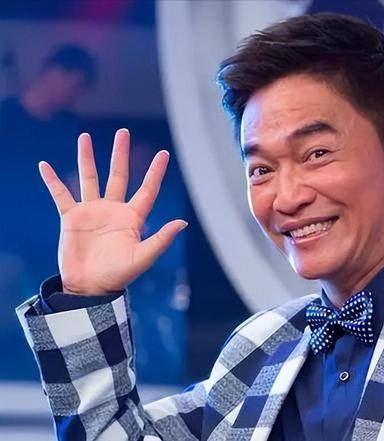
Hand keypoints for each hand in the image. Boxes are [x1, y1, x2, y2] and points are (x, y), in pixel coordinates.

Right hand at [38, 129, 187, 294]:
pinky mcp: (71, 218)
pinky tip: (45, 166)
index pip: (147, 189)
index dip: (155, 172)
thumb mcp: (143, 257)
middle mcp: (113, 210)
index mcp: (133, 217)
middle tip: (123, 132)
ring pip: (89, 178)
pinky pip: (60, 195)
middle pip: (118, 175)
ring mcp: (92, 212)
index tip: (164, 153)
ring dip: (86, 158)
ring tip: (84, 137)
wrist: (90, 288)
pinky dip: (52, 181)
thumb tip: (183, 222)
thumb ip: (162, 239)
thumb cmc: (119, 275)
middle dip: (120, 154)